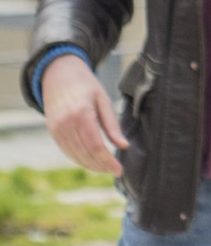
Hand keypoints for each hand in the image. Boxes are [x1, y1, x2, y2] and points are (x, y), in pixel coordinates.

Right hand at [41, 55, 125, 177]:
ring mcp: (56, 129)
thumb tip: (123, 146)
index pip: (96, 146)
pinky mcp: (52, 132)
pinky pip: (66, 150)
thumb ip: (112, 125)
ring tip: (105, 168)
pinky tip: (91, 160)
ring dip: (90, 165)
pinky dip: (79, 158)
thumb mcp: (103, 100)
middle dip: (101, 165)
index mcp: (81, 114)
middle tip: (115, 171)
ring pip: (74, 155)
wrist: (58, 75)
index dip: (107, 161)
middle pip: (85, 153)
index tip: (119, 170)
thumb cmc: (86, 85)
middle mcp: (66, 124)